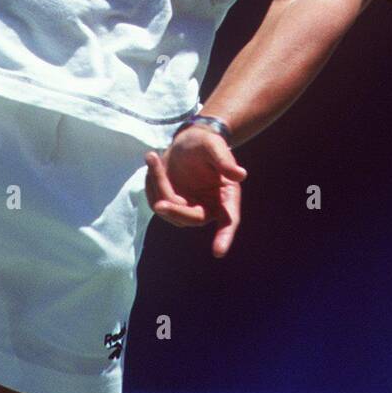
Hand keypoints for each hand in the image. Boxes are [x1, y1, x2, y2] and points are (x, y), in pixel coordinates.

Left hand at [144, 126, 247, 258]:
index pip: (228, 221)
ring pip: (169, 209)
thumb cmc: (206, 143)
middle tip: (159, 203)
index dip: (224, 237)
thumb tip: (240, 175)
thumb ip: (225, 161)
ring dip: (158, 185)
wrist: (188, 140)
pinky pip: (156, 201)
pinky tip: (153, 163)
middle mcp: (208, 207)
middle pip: (191, 218)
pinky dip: (150, 183)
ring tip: (153, 157)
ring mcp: (188, 208)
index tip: (218, 252)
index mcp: (226, 196)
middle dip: (174, 210)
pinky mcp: (171, 204)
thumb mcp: (215, 146)